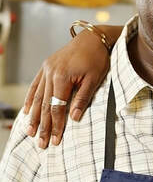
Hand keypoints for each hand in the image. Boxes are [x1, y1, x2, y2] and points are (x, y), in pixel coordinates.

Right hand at [23, 28, 111, 147]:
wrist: (93, 37)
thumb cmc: (98, 58)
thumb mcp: (95, 78)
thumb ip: (83, 98)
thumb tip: (74, 118)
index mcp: (62, 77)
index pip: (57, 107)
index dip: (56, 125)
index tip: (56, 140)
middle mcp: (50, 73)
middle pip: (45, 105)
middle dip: (43, 126)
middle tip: (41, 144)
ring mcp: (46, 69)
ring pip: (37, 97)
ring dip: (33, 116)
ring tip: (30, 132)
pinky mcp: (46, 66)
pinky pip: (35, 86)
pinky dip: (30, 100)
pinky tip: (27, 112)